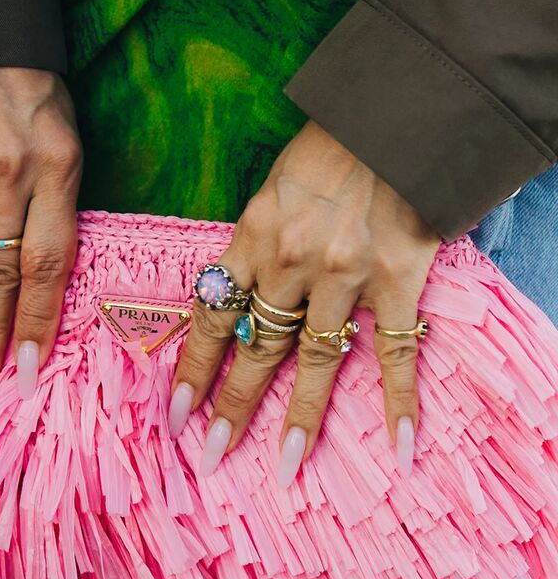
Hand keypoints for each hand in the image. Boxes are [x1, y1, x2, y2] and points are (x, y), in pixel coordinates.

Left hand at [168, 120, 440, 484]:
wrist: (403, 111)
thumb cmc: (335, 144)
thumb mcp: (276, 186)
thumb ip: (258, 243)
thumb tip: (240, 297)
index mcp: (255, 234)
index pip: (213, 314)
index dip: (194, 368)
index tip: (176, 413)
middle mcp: (292, 262)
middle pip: (254, 349)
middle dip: (230, 406)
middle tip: (210, 455)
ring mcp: (346, 276)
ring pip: (314, 362)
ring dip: (299, 419)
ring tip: (285, 467)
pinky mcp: (398, 281)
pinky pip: (397, 353)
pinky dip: (400, 402)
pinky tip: (401, 446)